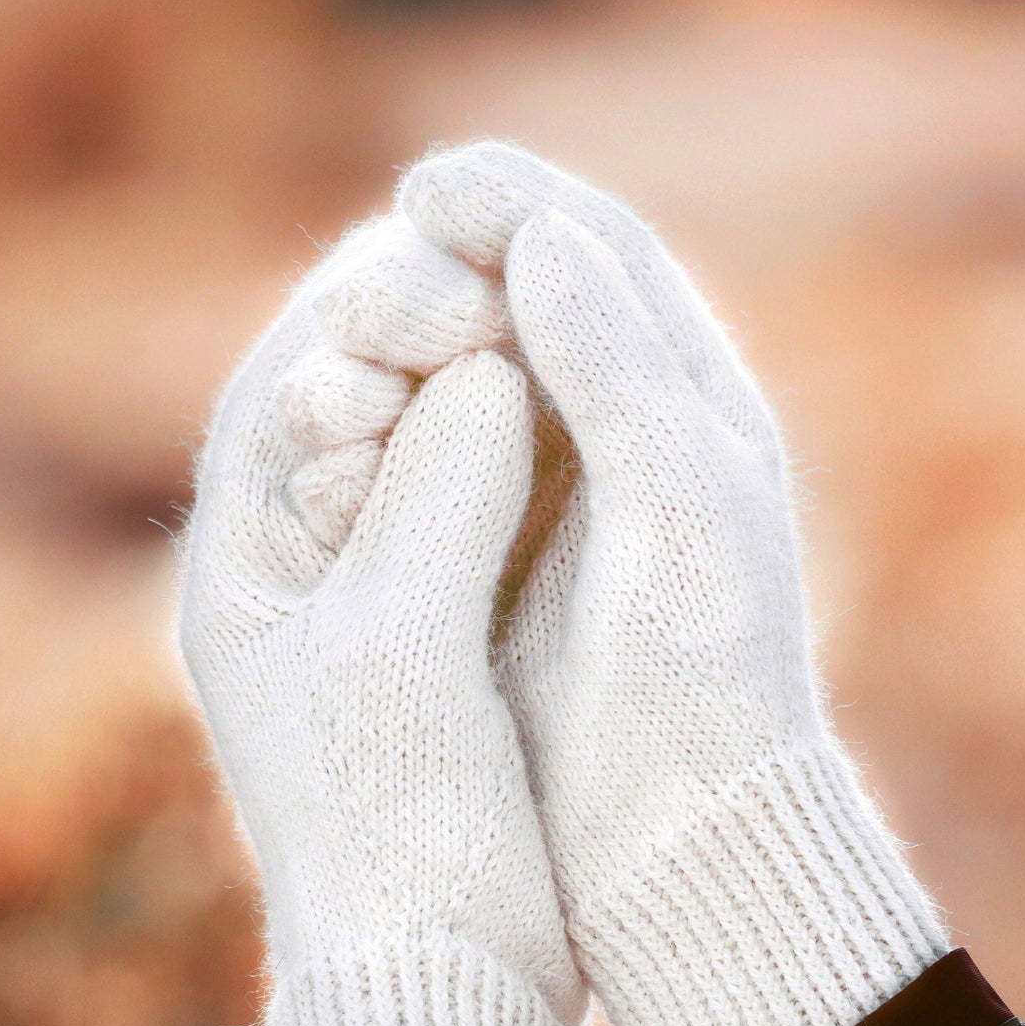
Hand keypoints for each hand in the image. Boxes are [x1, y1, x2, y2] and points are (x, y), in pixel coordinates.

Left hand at [180, 217, 602, 1025]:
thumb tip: (492, 360)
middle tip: (513, 282)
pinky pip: (486, 508)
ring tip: (557, 331)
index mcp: (245, 573)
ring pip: (427, 448)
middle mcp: (298, 577)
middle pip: (353, 401)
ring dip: (488, 384)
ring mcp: (378, 608)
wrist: (445, 983)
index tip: (460, 276)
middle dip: (429, 334)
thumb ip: (441, 496)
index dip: (369, 312)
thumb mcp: (405, 649)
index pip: (285, 386)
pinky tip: (589, 424)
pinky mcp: (456, 643)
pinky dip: (528, 456)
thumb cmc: (399, 831)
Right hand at [399, 144, 946, 1025]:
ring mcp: (547, 501)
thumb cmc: (699, 675)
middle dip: (434, 269)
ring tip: (336, 341)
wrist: (672, 838)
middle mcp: (619, 435)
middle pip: (515, 303)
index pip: (598, 258)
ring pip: (453, 380)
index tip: (426, 187)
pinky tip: (325, 429)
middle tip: (364, 268)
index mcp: (690, 401)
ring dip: (390, 351)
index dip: (513, 205)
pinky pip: (416, 466)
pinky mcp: (484, 567)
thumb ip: (615, 367)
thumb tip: (540, 233)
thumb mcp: (676, 505)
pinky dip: (372, 435)